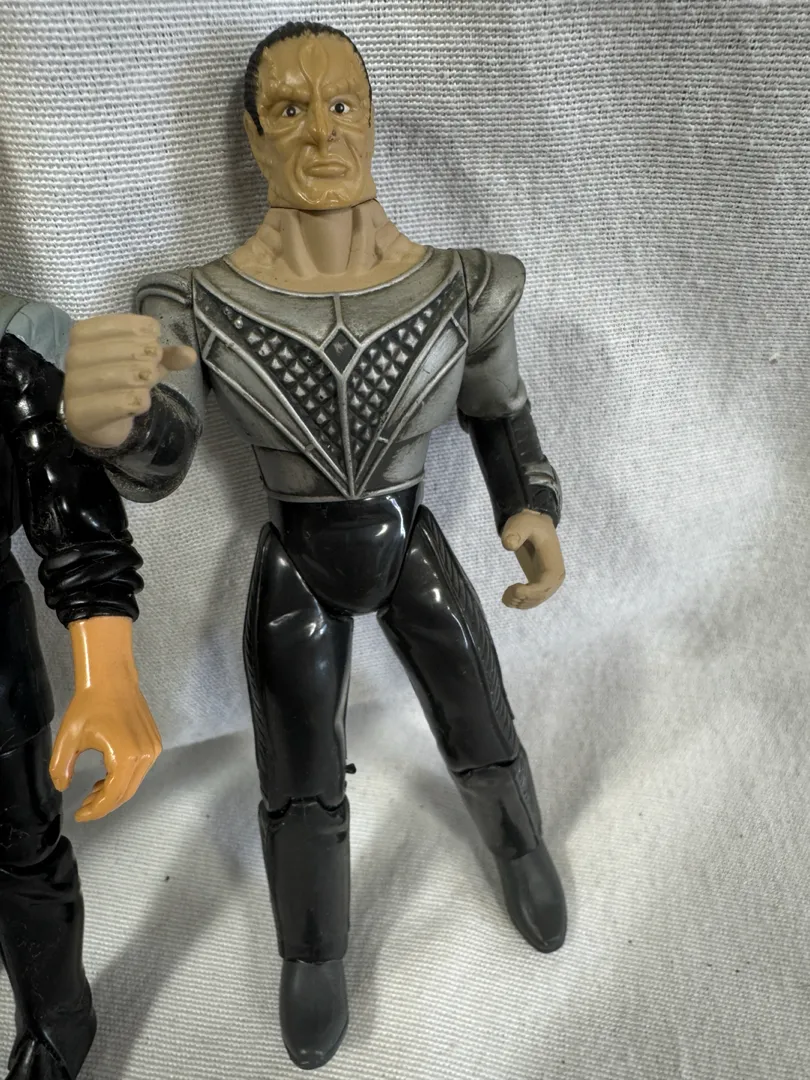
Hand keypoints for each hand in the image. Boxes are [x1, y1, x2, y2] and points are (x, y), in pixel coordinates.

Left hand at [49, 616, 161, 821]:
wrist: (111, 680)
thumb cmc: (89, 706)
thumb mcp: (67, 738)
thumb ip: (60, 768)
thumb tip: (64, 786)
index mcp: (125, 757)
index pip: (112, 796)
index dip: (96, 810)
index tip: (79, 815)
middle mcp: (145, 756)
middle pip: (126, 793)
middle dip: (104, 805)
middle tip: (84, 807)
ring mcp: (153, 749)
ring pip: (134, 783)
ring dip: (114, 792)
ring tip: (93, 792)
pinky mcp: (154, 743)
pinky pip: (140, 770)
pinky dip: (124, 779)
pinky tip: (107, 777)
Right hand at [64, 313, 196, 447]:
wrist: (96, 422)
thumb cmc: (119, 383)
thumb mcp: (143, 362)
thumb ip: (166, 355)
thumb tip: (190, 354)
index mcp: (84, 333)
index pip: (124, 324)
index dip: (147, 335)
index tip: (152, 345)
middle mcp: (74, 355)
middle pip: (127, 350)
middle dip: (149, 360)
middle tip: (150, 371)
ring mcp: (74, 385)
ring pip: (122, 376)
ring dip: (144, 382)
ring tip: (144, 386)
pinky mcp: (81, 413)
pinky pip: (119, 404)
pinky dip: (138, 402)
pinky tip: (138, 402)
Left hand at [501, 509, 564, 609]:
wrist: (534, 524)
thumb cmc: (528, 524)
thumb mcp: (521, 524)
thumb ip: (515, 533)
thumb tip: (508, 545)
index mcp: (554, 563)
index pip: (545, 584)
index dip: (530, 592)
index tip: (514, 589)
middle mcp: (556, 576)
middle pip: (541, 595)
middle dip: (522, 598)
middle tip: (506, 593)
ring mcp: (549, 582)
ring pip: (536, 600)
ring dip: (520, 603)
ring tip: (505, 595)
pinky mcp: (541, 584)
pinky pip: (534, 599)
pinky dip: (521, 603)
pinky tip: (509, 597)